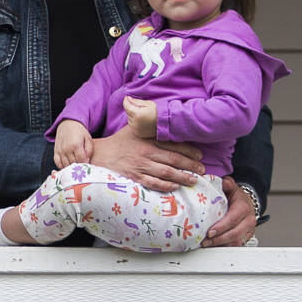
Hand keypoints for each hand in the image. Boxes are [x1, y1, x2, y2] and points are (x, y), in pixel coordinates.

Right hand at [52, 119, 94, 167]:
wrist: (68, 124)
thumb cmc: (79, 131)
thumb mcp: (88, 138)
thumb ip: (89, 150)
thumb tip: (87, 160)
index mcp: (76, 145)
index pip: (81, 160)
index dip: (85, 163)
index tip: (87, 163)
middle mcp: (67, 149)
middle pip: (74, 163)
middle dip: (79, 165)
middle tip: (82, 164)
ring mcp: (60, 151)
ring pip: (66, 165)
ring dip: (71, 167)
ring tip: (75, 165)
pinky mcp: (56, 151)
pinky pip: (57, 163)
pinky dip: (62, 166)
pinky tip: (67, 165)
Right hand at [87, 124, 204, 192]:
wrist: (99, 155)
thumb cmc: (118, 142)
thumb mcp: (133, 128)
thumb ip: (148, 124)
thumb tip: (160, 114)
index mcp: (147, 139)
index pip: (173, 144)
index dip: (189, 150)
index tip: (200, 155)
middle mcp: (146, 152)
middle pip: (174, 159)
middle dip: (191, 165)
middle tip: (202, 170)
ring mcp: (140, 166)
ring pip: (167, 173)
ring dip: (183, 177)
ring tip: (194, 180)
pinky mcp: (134, 177)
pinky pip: (154, 183)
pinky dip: (166, 186)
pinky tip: (175, 187)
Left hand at [121, 96, 158, 138]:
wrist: (166, 124)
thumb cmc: (158, 112)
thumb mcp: (149, 104)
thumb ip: (137, 101)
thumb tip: (128, 98)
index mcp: (138, 114)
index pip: (126, 106)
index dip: (126, 101)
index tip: (127, 97)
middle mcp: (135, 123)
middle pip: (128, 113)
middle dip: (132, 109)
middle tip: (141, 108)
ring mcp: (136, 129)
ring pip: (129, 120)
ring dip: (133, 116)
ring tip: (143, 115)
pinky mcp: (138, 133)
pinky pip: (132, 126)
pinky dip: (135, 122)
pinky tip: (143, 120)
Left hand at [203, 178, 258, 247]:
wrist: (248, 204)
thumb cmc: (236, 197)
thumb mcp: (232, 188)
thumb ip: (228, 184)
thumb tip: (224, 182)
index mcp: (243, 208)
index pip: (233, 219)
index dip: (221, 227)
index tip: (210, 232)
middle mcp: (248, 221)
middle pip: (234, 234)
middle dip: (218, 239)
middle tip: (204, 241)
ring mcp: (248, 230)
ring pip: (236, 242)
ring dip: (220, 245)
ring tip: (206, 245)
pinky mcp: (246, 237)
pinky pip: (236, 245)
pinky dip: (224, 247)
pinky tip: (213, 246)